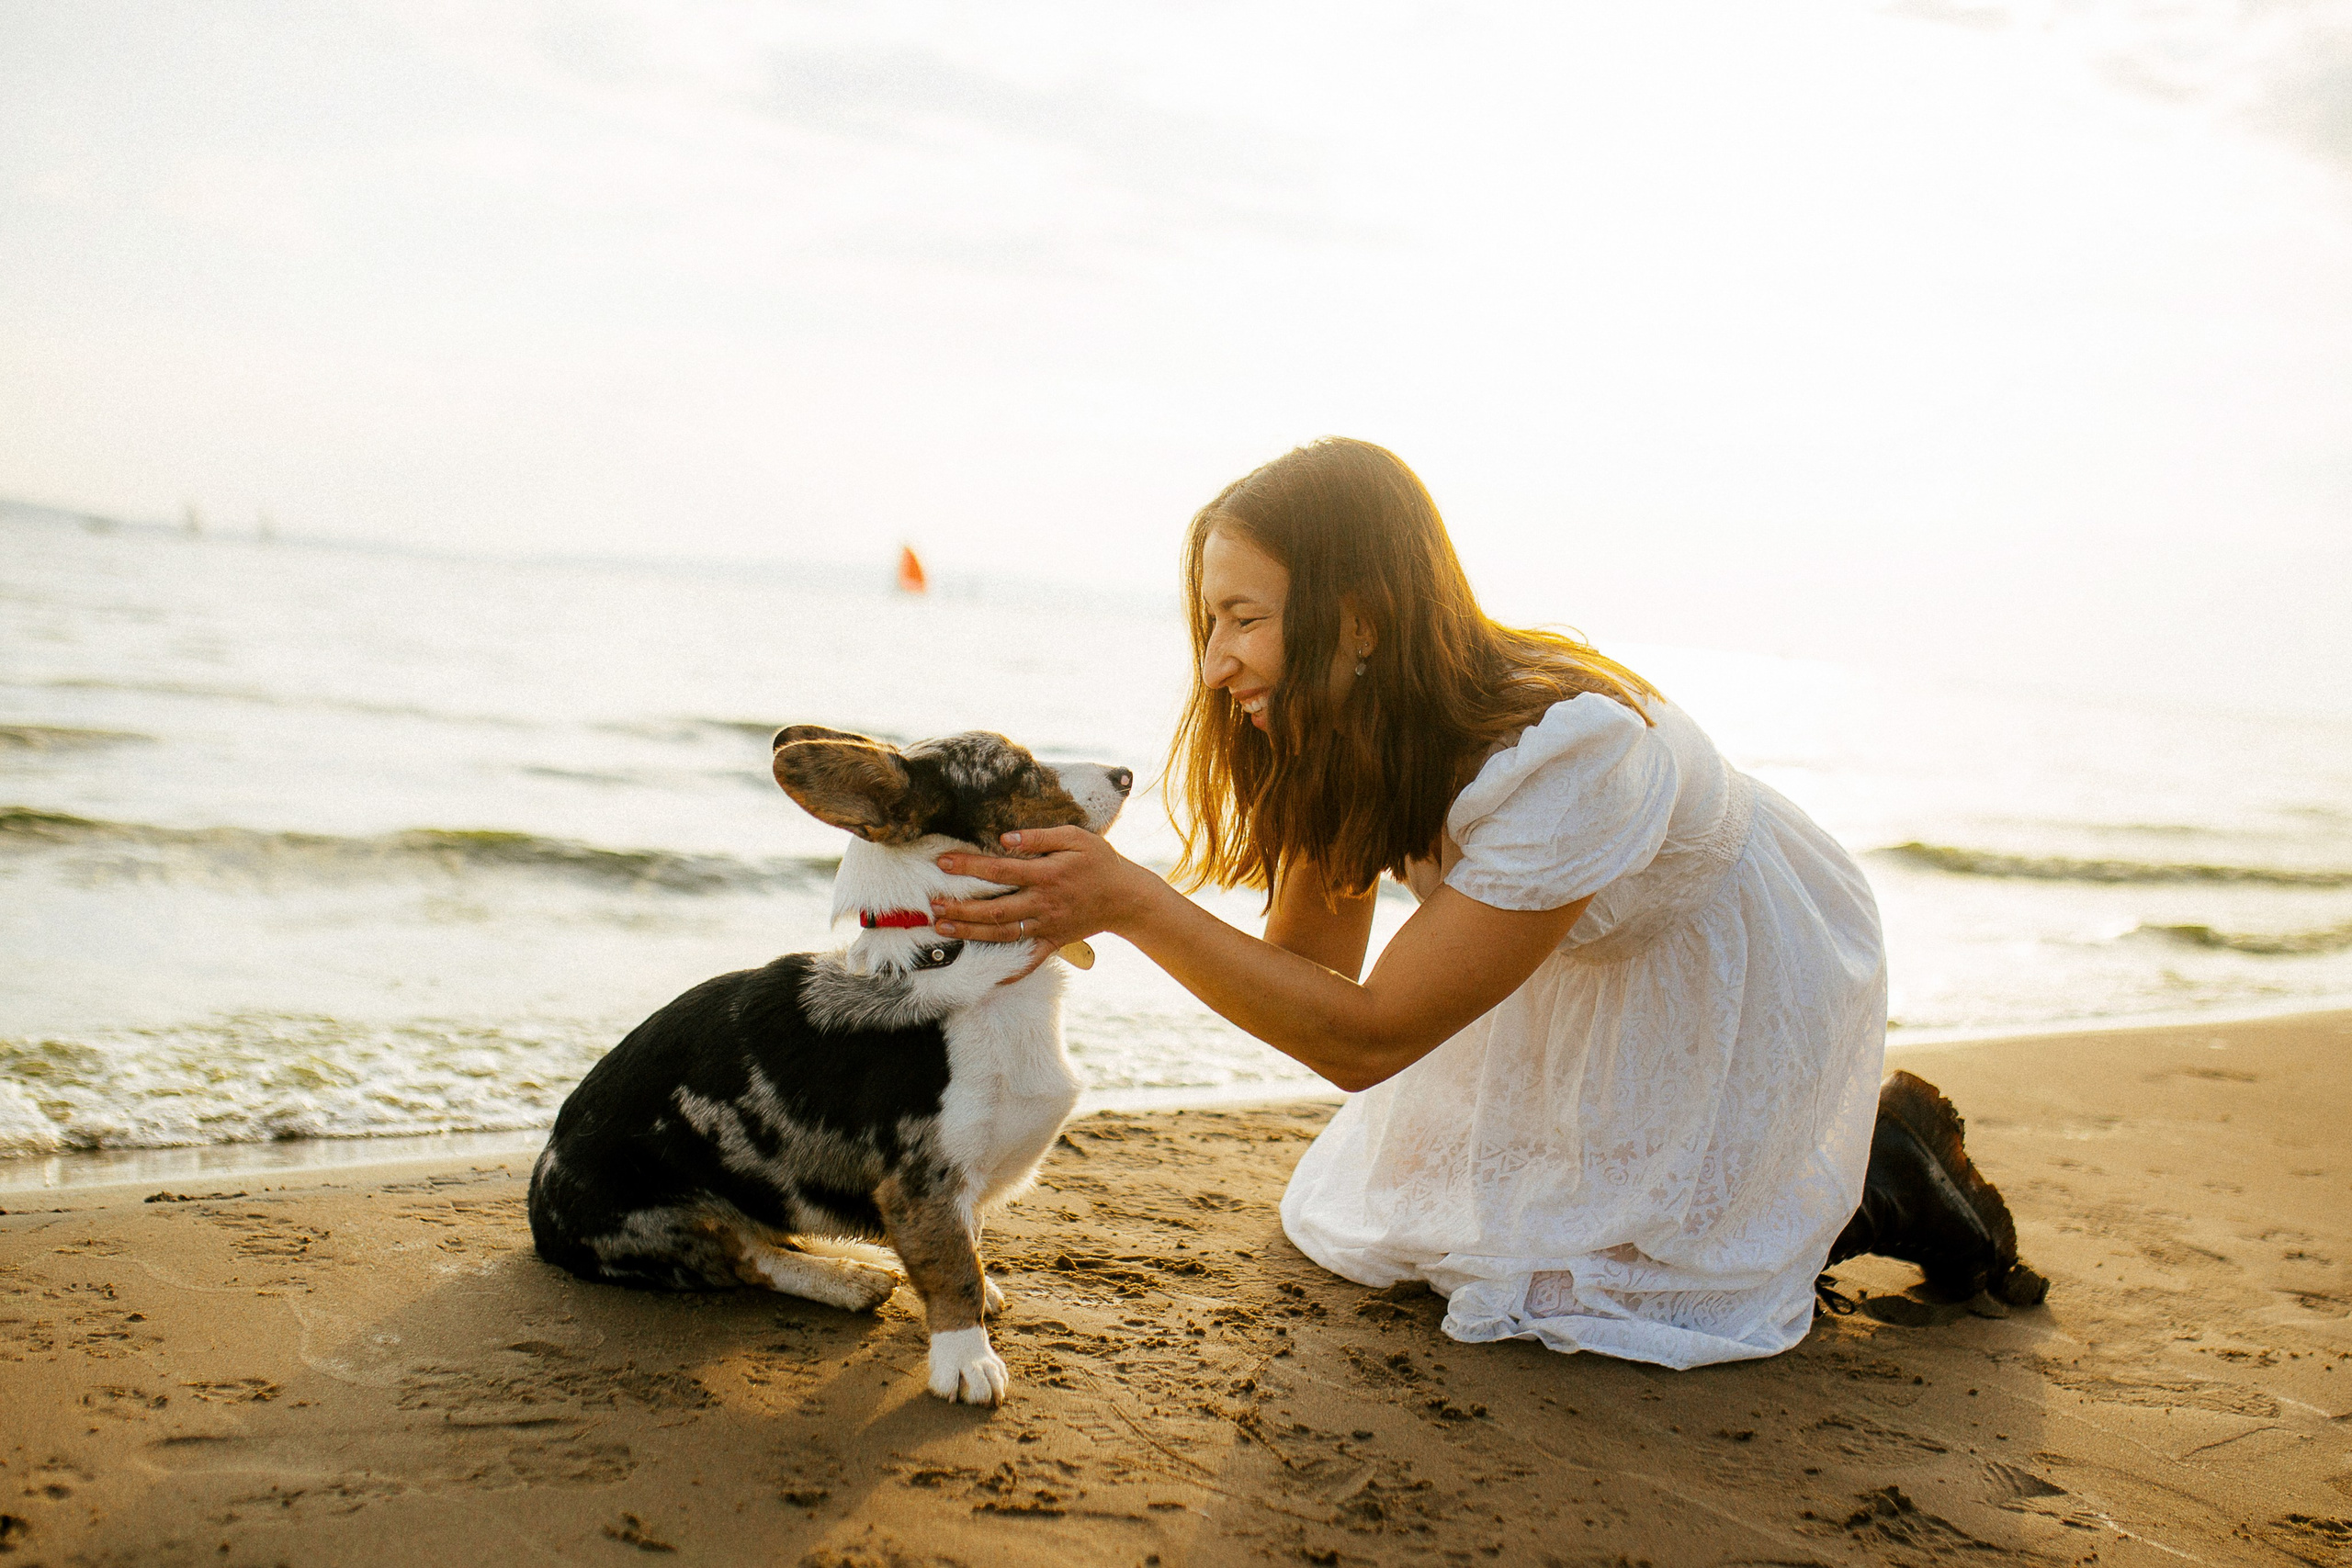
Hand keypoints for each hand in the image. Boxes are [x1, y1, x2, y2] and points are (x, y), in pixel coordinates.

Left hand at [930, 825, 1154, 951]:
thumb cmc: (1099, 861)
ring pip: (1002, 934)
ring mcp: (1047, 926)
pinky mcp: (1053, 942)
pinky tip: (989, 978)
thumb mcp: (1075, 837)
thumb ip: (1039, 837)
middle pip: (994, 909)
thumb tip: (1005, 839)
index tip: (942, 863)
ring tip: (942, 929)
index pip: (999, 871)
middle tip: (933, 905)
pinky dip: (1010, 972)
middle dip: (960, 909)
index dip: (968, 867)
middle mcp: (1043, 903)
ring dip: (970, 933)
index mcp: (1046, 875)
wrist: (1126, 897)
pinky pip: (1030, 961)